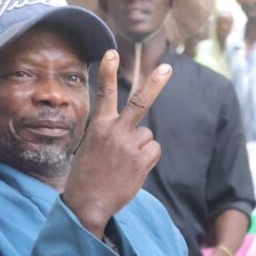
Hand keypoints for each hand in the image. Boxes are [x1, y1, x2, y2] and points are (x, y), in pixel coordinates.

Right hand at [63, 50, 170, 238]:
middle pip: (139, 102)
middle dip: (155, 84)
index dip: (107, 72)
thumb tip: (142, 134)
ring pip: (147, 137)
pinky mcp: (141, 159)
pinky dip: (147, 160)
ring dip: (141, 149)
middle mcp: (114, 131)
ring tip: (123, 165)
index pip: (104, 94)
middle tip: (167, 68)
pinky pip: (153, 151)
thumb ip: (112, 135)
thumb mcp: (92, 148)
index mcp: (98, 126)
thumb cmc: (88, 176)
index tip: (111, 52)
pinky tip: (132, 171)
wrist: (88, 203)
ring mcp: (129, 144)